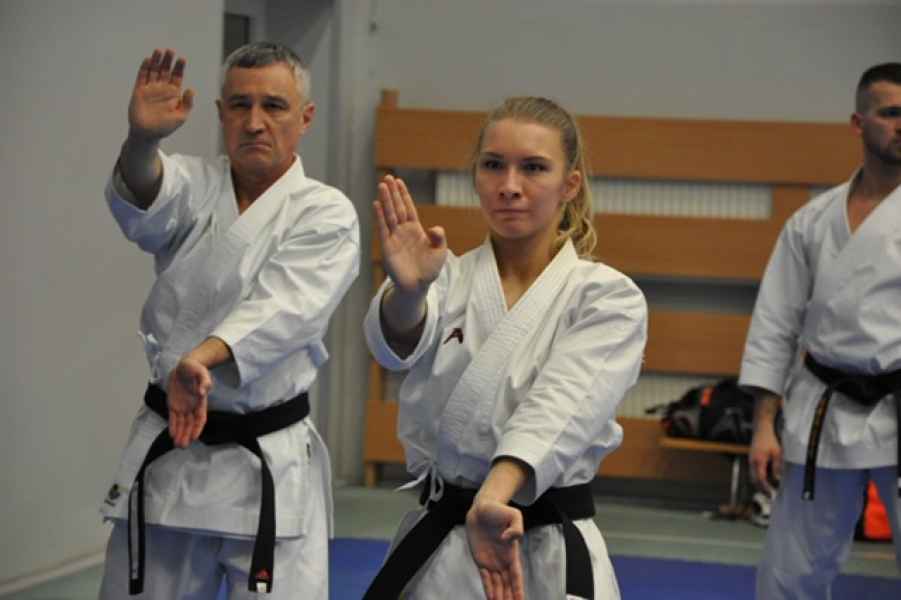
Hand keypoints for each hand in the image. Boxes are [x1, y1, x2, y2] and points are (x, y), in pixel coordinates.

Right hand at [128, 48, 194, 141]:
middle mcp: (162, 89)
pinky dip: (144, 68)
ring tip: (159, 51)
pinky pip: (142, 77)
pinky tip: (148, 59)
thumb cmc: (166, 127)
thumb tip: (191, 89)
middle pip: (165, 71)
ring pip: (153, 71)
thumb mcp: (181, 116)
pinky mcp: (139, 91)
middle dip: (168, 61)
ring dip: (156, 61)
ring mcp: (150, 89)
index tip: (182, 59)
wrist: (147, 134)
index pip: (177, 77)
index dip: (179, 68)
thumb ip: (187, 103)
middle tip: (170, 51)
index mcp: (173, 94)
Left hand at [165, 356, 210, 447]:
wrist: (183, 366)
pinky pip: (173, 418)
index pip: (200, 418)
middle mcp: (192, 406)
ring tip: (177, 445)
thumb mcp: (201, 371)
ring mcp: (183, 406)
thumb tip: (202, 392)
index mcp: (200, 401)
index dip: (197, 428)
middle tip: (183, 446)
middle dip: (187, 435)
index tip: (194, 437)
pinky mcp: (174, 405)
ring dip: (180, 434)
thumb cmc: (194, 368)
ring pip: (182, 424)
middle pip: (190, 424)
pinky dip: (173, 427)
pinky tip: (172, 435)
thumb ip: (204, 381)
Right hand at [375, 175, 446, 293]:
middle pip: (397, 207)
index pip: (408, 208)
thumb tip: (434, 227)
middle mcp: (403, 231)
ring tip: (381, 185)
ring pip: (389, 215)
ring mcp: (394, 238)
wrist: (418, 286)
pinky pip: (383, 229)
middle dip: (392, 193)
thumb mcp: (440, 251)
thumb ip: (439, 237)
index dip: (404, 194)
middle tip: (387, 177)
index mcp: (416, 230)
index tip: (399, 181)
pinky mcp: (387, 247)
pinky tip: (377, 205)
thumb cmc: (429, 269)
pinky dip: (380, 217)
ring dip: (386, 200)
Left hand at [465, 497, 524, 599]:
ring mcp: (491, 561)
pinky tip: (491, 599)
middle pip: (507, 585)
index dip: (518, 589)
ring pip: (497, 585)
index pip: (516, 576)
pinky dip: (488, 589)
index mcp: (512, 553)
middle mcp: (503, 561)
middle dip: (509, 597)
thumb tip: (508, 539)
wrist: (482, 508)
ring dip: (499, 597)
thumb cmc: (499, 510)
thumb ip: (517, 527)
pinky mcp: (480, 560)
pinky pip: (484, 578)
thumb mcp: (514, 515)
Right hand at [749, 424, 781, 493]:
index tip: (771, 494)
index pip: (760, 479)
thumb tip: (777, 479)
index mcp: (758, 461)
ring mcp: (750, 461)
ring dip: (759, 484)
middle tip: (769, 496)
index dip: (765, 488)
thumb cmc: (770, 441)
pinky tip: (765, 481)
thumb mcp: (777, 453)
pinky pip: (753, 473)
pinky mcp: (752, 460)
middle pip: (754, 480)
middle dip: (761, 489)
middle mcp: (752, 462)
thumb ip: (777, 467)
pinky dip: (758, 479)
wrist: (761, 430)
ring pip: (752, 477)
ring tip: (768, 491)